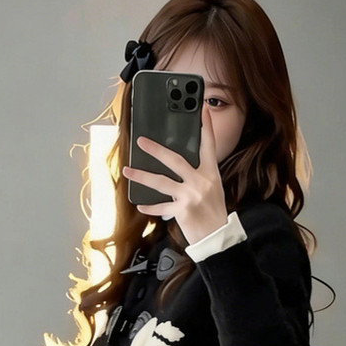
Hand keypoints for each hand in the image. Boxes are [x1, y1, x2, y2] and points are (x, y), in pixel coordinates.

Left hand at [122, 104, 228, 245]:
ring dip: (141, 176)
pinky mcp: (182, 210)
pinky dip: (150, 206)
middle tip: (141, 141)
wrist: (219, 238)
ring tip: (127, 170)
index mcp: (211, 174)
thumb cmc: (214, 212)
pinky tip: (140, 204)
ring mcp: (191, 196)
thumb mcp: (213, 188)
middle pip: (175, 160)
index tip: (201, 108)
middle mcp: (201, 182)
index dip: (206, 126)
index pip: (208, 145)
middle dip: (156, 150)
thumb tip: (177, 165)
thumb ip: (198, 175)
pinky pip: (161, 207)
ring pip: (161, 182)